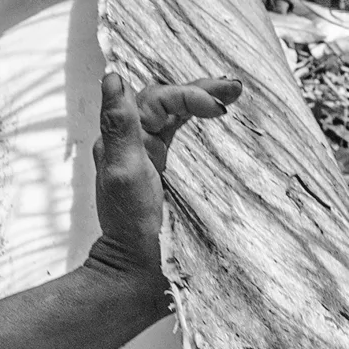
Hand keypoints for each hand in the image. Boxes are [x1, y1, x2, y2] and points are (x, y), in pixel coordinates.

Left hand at [85, 69, 240, 295]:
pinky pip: (187, 141)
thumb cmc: (130, 224)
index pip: (158, 98)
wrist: (138, 271)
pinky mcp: (173, 177)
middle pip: (170, 102)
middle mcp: (139, 143)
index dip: (189, 95)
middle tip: (236, 88)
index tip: (220, 108)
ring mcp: (156, 159)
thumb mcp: (124, 171)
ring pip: (180, 118)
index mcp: (125, 137)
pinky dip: (205, 128)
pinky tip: (223, 125)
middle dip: (202, 91)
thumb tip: (112, 77)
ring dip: (205, 103)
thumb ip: (119, 125)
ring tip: (234, 95)